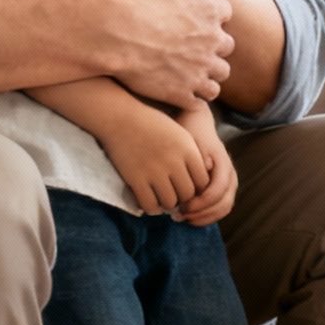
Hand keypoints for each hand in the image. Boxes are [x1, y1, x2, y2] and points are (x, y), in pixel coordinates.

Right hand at [96, 103, 210, 215]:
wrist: (120, 117)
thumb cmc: (151, 123)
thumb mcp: (180, 132)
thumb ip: (193, 153)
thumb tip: (203, 177)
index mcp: (187, 149)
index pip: (203, 181)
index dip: (198, 188)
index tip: (189, 186)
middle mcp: (174, 162)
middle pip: (188, 194)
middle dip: (183, 198)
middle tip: (176, 195)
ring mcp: (154, 171)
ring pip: (170, 202)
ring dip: (167, 203)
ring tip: (163, 198)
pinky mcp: (136, 179)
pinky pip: (150, 205)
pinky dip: (152, 207)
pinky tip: (150, 200)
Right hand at [104, 0, 234, 106]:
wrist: (115, 31)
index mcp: (211, 12)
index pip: (225, 13)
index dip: (212, 14)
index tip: (198, 15)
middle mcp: (212, 43)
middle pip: (226, 48)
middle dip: (215, 46)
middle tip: (197, 45)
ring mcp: (198, 70)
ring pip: (218, 77)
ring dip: (209, 73)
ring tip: (194, 71)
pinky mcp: (182, 92)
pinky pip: (199, 100)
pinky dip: (193, 96)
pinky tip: (181, 89)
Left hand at [173, 107, 237, 226]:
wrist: (197, 126)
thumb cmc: (191, 133)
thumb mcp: (190, 139)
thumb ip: (197, 154)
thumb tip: (206, 168)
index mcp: (224, 164)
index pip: (218, 190)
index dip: (201, 203)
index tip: (182, 206)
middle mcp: (230, 174)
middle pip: (224, 203)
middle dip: (202, 214)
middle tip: (179, 216)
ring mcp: (229, 182)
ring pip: (224, 208)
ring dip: (204, 217)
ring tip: (183, 218)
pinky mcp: (223, 189)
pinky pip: (220, 208)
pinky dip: (206, 216)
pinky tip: (189, 217)